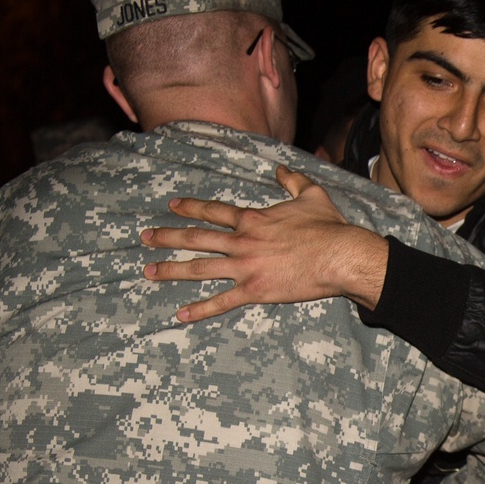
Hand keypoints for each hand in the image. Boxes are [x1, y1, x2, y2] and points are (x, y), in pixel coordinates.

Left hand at [140, 165, 388, 320]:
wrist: (339, 255)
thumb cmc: (328, 227)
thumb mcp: (311, 195)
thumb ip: (292, 180)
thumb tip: (280, 169)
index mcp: (252, 219)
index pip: (213, 211)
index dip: (190, 208)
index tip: (172, 207)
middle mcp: (242, 241)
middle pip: (196, 238)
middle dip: (167, 237)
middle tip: (145, 238)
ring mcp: (245, 267)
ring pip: (200, 268)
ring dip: (171, 270)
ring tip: (149, 272)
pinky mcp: (254, 291)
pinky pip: (221, 302)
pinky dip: (200, 309)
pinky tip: (180, 314)